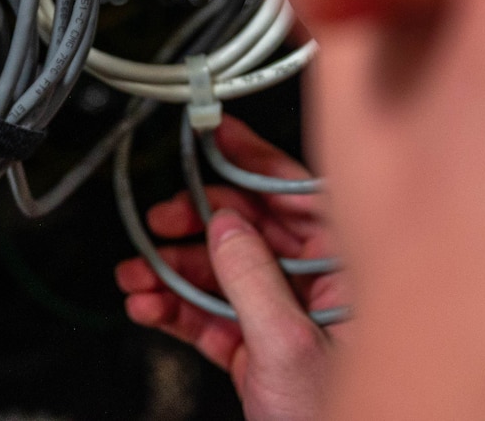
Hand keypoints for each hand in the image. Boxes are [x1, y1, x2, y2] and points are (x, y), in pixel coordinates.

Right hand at [114, 119, 349, 420]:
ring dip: (171, 271)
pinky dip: (173, 307)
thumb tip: (225, 227)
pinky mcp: (256, 348)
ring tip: (138, 273)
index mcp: (346, 273)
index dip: (254, 163)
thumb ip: (252, 280)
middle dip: (195, 225)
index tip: (218, 136)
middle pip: (248, 231)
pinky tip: (147, 302)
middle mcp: (316, 288)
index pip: (297, 198)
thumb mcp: (289, 345)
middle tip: (161, 221)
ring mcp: (283, 317)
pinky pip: (209, 313)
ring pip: (220, 273)